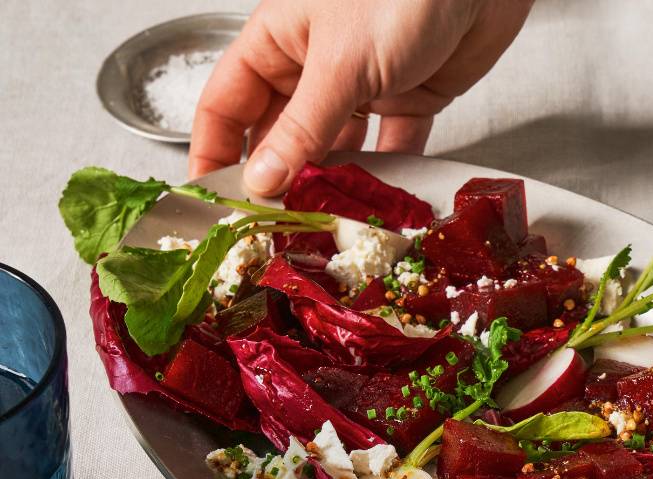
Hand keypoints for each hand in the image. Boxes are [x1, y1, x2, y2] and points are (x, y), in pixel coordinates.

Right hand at [189, 0, 532, 194]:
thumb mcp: (341, 63)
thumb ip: (303, 127)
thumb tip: (262, 181)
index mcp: (278, 43)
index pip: (227, 106)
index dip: (214, 155)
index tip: (212, 204)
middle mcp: (314, 66)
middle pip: (280, 135)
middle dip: (278, 181)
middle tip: (274, 230)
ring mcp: (362, 85)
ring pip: (336, 148)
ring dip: (333, 186)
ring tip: (326, 227)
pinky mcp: (408, 97)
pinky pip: (391, 147)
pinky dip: (389, 175)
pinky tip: (382, 203)